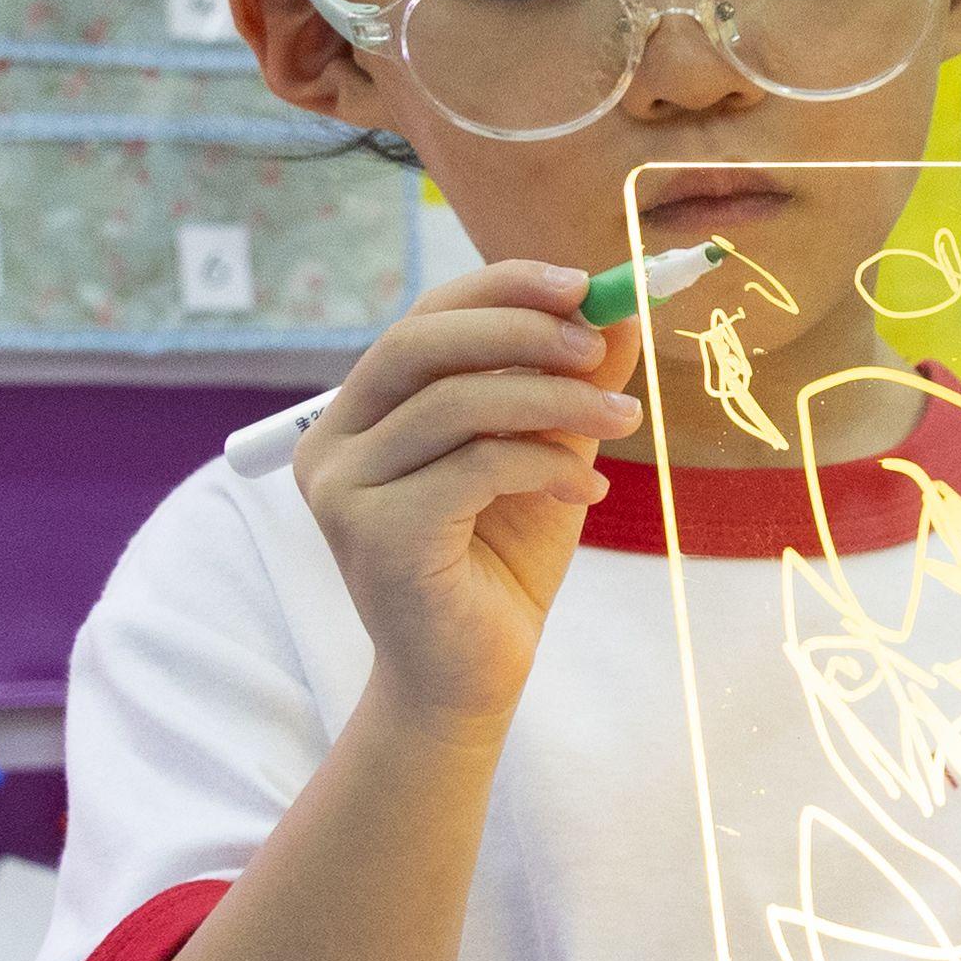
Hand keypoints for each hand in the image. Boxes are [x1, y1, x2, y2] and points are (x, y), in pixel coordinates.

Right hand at [288, 259, 640, 728]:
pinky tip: (586, 497)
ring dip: (557, 401)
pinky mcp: (375, 534)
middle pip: (422, 343)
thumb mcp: (545, 454)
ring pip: (456, 402)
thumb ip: (568, 384)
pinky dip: (545, 465)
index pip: (425, 318)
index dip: (501, 288)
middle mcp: (335, 442)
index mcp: (363, 411)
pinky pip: (474, 466)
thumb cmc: (501, 560)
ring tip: (624, 422)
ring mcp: (345, 488)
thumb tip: (620, 311)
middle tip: (600, 347)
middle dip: (522, 330)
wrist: (472, 675)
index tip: (584, 284)